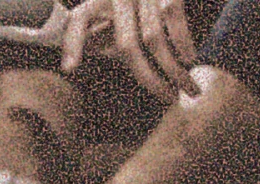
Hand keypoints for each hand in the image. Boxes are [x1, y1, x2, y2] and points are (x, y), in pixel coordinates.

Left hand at [62, 0, 197, 102]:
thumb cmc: (136, 2)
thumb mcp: (113, 11)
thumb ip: (99, 35)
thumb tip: (78, 66)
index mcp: (99, 1)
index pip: (79, 21)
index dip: (72, 43)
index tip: (69, 68)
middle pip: (127, 46)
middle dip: (150, 79)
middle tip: (170, 99)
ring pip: (154, 38)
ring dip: (174, 69)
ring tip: (189, 87)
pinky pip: (173, 18)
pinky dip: (183, 43)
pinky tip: (191, 59)